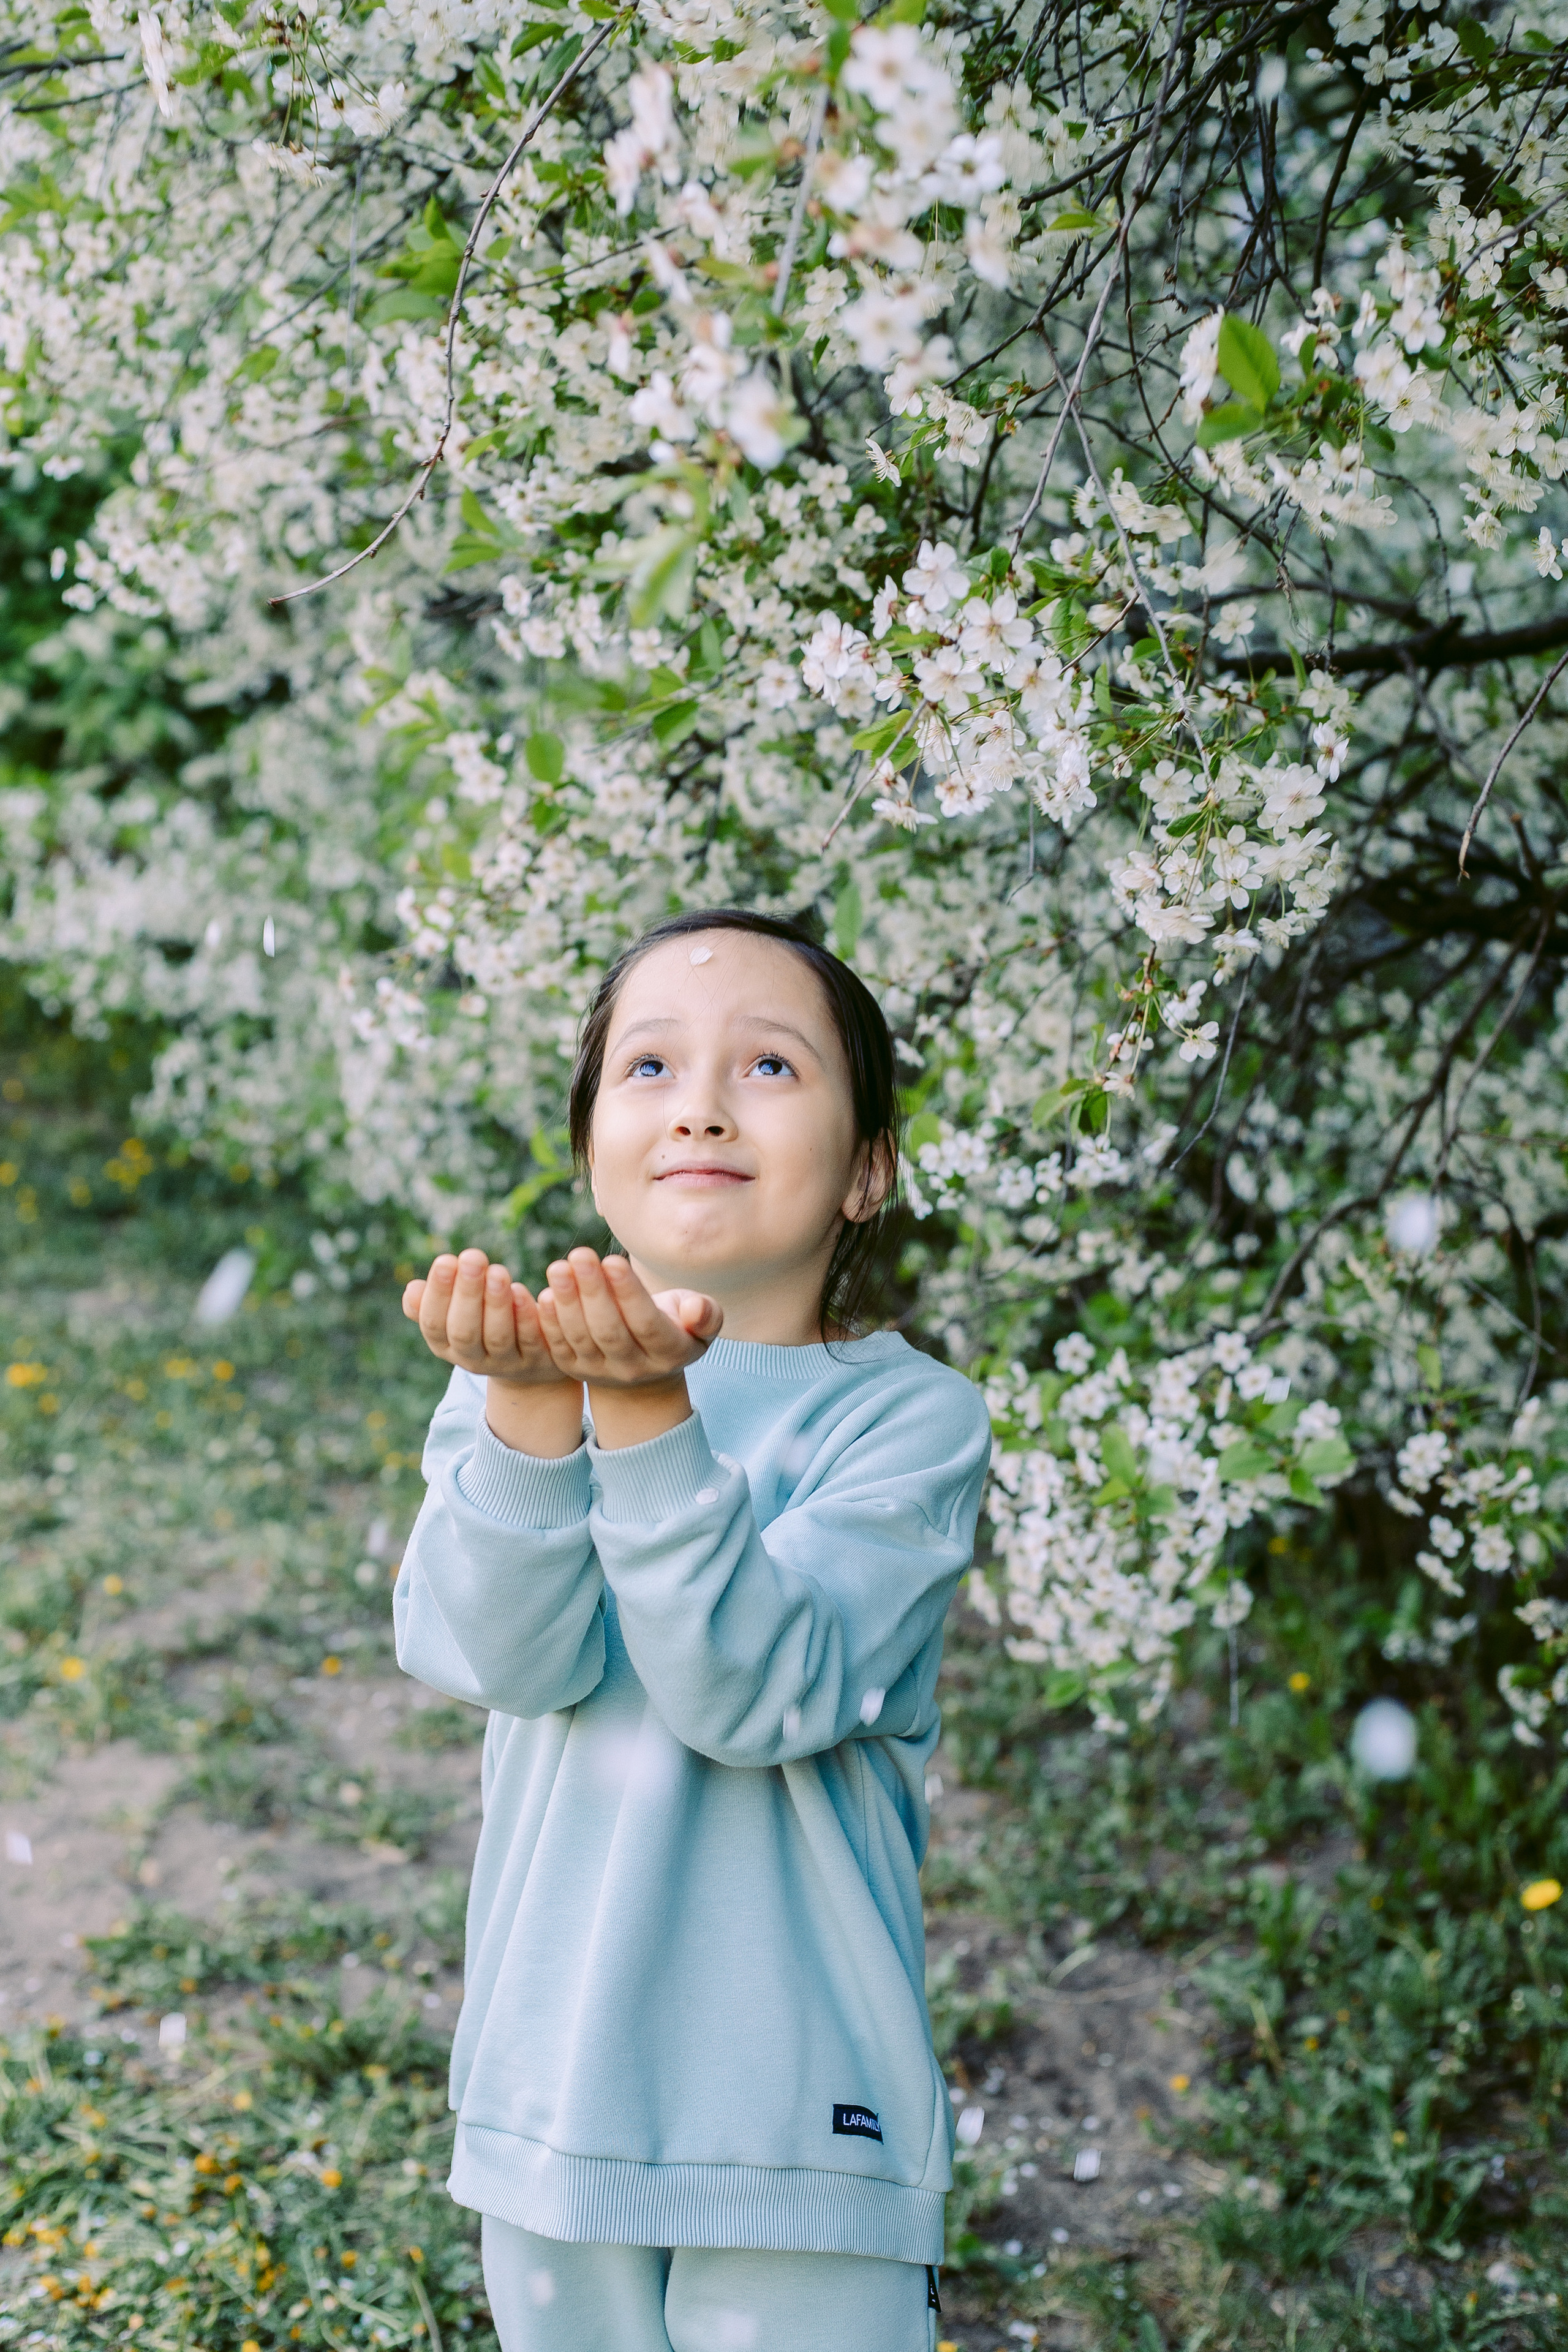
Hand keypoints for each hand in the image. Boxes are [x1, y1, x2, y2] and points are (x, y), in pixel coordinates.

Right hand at [403, 1249, 576, 1387]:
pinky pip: (530, 1340)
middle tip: (473, 1257)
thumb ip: (433, 1305)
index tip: (446, 1259)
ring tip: (498, 1271)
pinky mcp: (538, 1360)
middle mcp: (473, 1360)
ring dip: (496, 1303)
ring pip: (498, 1337)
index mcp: (446, 1345)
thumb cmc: (483, 1326)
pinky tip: (522, 1291)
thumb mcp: (455, 1318)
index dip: (438, 1294)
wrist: (528, 1365)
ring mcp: (506, 1363)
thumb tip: (412, 1289)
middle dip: (467, 1293)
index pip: (434, 1324)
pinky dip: (526, 1317)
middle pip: (465, 1331)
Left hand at [536, 1249, 720, 1391]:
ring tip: (559, 1267)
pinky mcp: (575, 1369)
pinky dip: (550, 1321)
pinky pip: (560, 1345)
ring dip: (567, 1301)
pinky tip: (545, 1293)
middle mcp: (634, 1368)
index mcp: (669, 1354)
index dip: (629, 1294)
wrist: (645, 1371)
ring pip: (581, 1337)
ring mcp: (602, 1371)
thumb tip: (696, 1309)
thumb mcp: (701, 1324)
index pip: (647, 1324)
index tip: (614, 1260)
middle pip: (610, 1331)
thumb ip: (706, 1315)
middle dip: (593, 1291)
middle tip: (580, 1254)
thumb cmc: (676, 1328)